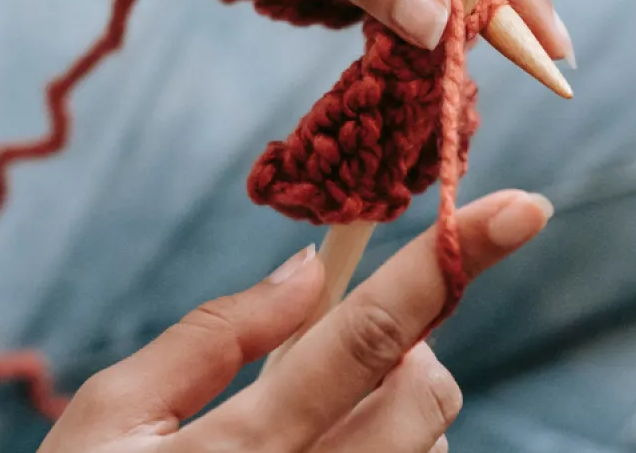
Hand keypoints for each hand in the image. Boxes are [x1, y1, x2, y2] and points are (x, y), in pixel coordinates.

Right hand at [36, 190, 553, 452]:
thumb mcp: (113, 414)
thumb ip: (212, 336)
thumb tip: (305, 270)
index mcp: (241, 450)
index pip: (366, 337)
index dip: (449, 264)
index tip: (521, 207)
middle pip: (427, 397)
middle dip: (411, 349)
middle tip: (343, 350)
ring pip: (429, 448)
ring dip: (396, 414)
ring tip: (312, 427)